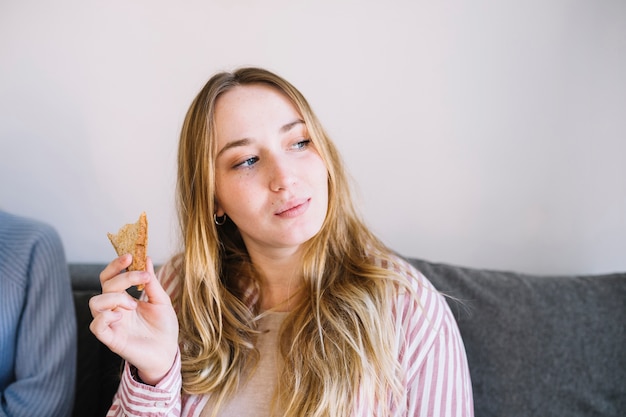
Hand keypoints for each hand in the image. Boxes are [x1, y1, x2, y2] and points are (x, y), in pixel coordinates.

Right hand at [89, 254, 178, 384]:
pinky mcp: (111, 339)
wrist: (168, 352)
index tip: (130, 256)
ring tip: (133, 305)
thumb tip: (146, 258)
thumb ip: (151, 283)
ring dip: (114, 298)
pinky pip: (96, 326)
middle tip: (142, 278)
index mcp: (125, 298)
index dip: (116, 265)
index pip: (111, 277)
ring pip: (94, 303)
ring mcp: (111, 324)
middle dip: (122, 278)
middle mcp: (115, 309)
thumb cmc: (164, 327)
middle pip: (105, 286)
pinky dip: (106, 317)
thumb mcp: (162, 301)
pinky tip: (121, 316)